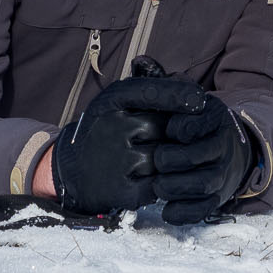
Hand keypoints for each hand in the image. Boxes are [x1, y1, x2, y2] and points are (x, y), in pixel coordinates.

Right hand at [51, 75, 206, 214]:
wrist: (72, 171)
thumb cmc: (107, 131)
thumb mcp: (118, 103)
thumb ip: (150, 88)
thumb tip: (188, 82)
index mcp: (110, 101)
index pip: (151, 92)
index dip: (179, 94)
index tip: (200, 100)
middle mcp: (111, 127)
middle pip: (164, 127)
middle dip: (172, 134)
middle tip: (166, 139)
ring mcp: (116, 160)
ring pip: (164, 157)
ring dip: (167, 161)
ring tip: (152, 160)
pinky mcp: (121, 190)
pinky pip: (159, 185)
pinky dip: (160, 183)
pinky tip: (149, 178)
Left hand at [153, 94, 257, 224]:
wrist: (224, 150)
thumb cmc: (194, 122)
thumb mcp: (187, 99)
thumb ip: (166, 85)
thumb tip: (142, 62)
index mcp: (215, 118)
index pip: (195, 124)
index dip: (178, 129)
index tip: (169, 130)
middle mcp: (224, 146)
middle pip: (200, 156)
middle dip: (173, 160)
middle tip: (158, 159)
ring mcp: (222, 174)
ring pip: (204, 184)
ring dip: (175, 186)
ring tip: (158, 184)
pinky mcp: (217, 197)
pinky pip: (203, 209)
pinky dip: (183, 212)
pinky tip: (166, 208)